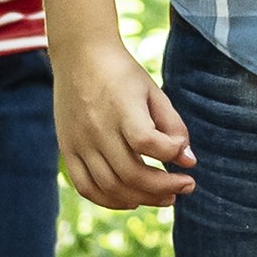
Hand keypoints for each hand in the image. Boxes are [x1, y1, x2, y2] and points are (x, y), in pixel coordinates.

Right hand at [55, 32, 197, 208]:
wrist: (79, 56)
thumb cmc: (123, 74)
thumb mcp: (153, 92)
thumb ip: (173, 125)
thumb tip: (189, 162)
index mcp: (122, 108)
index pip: (146, 142)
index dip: (170, 153)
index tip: (184, 153)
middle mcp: (97, 128)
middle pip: (131, 173)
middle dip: (164, 187)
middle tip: (186, 187)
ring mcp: (79, 142)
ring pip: (110, 186)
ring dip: (142, 198)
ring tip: (166, 198)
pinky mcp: (67, 149)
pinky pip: (85, 187)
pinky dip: (110, 200)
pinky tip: (133, 200)